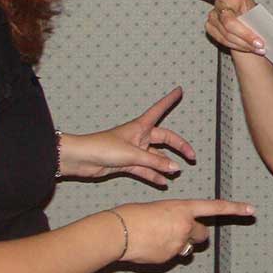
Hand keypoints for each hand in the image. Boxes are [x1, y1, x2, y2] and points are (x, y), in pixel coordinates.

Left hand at [59, 88, 195, 185]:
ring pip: (155, 157)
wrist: (80, 159)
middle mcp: (139, 137)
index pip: (159, 109)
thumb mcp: (133, 154)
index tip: (179, 91)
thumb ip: (155, 162)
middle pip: (165, 139)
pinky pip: (145, 169)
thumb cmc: (102, 148)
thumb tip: (175, 167)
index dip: (169, 100)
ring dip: (165, 165)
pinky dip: (153, 175)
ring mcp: (134, 151)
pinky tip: (162, 182)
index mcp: (140, 126)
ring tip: (176, 172)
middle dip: (179, 147)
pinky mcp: (126, 163)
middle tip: (191, 156)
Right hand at [112, 199, 254, 263]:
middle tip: (180, 230)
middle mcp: (185, 225)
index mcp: (183, 208)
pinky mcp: (169, 257)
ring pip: (187, 246)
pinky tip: (149, 246)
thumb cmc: (132, 215)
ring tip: (157, 237)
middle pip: (202, 234)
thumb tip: (175, 229)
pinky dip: (165, 252)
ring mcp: (178, 243)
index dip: (235, 209)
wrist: (118, 232)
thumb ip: (173, 217)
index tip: (251, 210)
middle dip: (197, 234)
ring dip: (180, 243)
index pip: (215, 208)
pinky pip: (172, 255)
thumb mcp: (158, 208)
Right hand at [186, 0, 265, 55]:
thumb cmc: (255, 18)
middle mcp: (220, 4)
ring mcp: (213, 16)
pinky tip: (245, 45)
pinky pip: (223, 39)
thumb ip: (253, 19)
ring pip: (227, 34)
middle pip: (229, 22)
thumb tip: (251, 29)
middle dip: (246, 35)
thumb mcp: (258, 14)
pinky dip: (237, 45)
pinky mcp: (210, 27)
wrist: (251, 30)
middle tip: (260, 43)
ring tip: (258, 46)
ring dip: (244, 43)